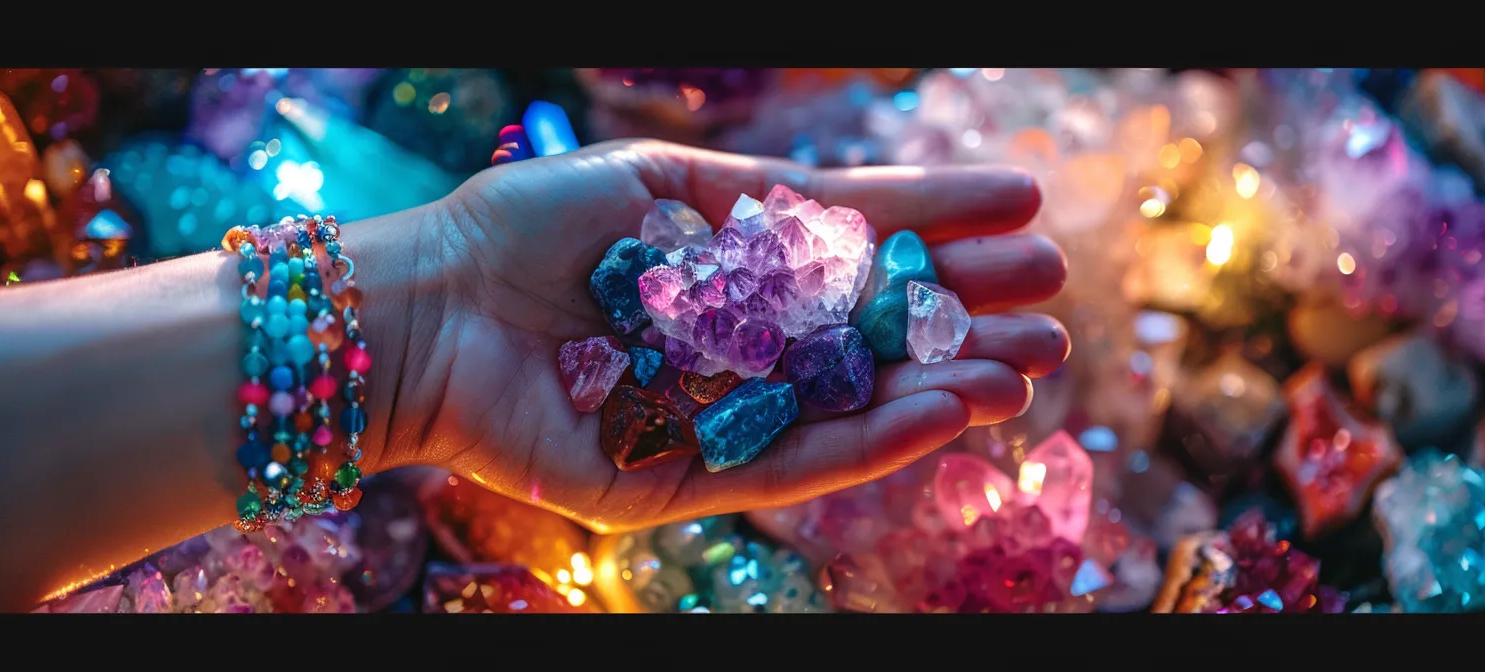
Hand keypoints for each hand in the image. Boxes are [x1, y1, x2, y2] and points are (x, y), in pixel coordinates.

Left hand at [379, 139, 1069, 531]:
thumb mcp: (661, 187)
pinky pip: (798, 463)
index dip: (939, 223)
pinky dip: (874, 440)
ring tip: (1026, 367)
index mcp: (734, 265)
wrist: (429, 309)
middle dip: (964, 317)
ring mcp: (720, 414)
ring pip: (853, 407)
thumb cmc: (530, 230)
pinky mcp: (689, 478)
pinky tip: (944, 407)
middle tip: (1054, 309)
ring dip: (944, 386)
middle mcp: (739, 344)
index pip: (857, 247)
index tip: (1023, 202)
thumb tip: (866, 207)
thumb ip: (763, 204)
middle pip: (874, 337)